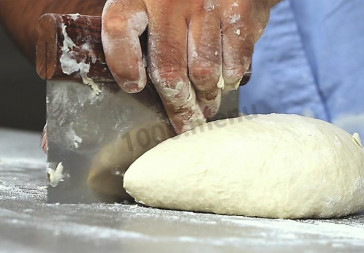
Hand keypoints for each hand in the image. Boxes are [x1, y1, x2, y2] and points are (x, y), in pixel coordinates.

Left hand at [102, 0, 272, 132]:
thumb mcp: (152, 1)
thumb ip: (140, 32)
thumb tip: (138, 85)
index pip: (119, 29)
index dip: (124, 65)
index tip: (134, 87)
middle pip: (168, 69)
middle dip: (179, 106)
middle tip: (185, 124)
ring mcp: (208, 5)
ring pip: (204, 73)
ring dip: (207, 98)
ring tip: (207, 107)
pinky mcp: (240, 13)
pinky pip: (234, 64)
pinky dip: (230, 80)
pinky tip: (227, 82)